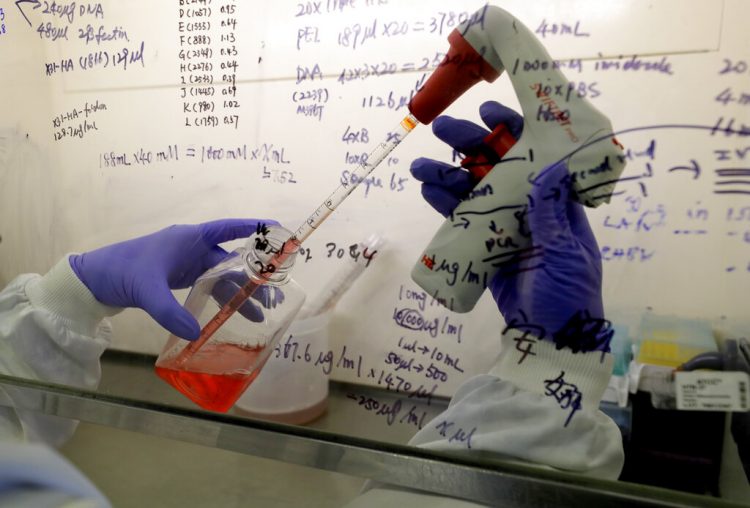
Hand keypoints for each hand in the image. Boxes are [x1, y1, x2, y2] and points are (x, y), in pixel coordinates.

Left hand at [69, 219, 278, 339]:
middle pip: (230, 260)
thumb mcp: (146, 290)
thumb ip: (169, 311)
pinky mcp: (180, 278)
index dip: (252, 228)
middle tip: (272, 296)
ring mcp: (187, 264)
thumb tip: (195, 333)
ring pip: (223, 277)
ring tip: (260, 315)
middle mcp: (192, 248)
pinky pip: (210, 287)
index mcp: (188, 238)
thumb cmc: (122, 271)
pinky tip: (234, 315)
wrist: (94, 279)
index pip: (227, 229)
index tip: (278, 230)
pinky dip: (223, 299)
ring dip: (240, 294)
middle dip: (252, 276)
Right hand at [411, 101, 609, 352]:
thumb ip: (552, 216)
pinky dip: (446, 206)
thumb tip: (549, 167)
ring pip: (476, 192)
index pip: (538, 156)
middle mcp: (531, 210)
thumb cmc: (569, 298)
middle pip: (500, 168)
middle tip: (443, 128)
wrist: (551, 342)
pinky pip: (464, 222)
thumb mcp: (566, 255)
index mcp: (558, 206)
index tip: (491, 111)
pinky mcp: (486, 249)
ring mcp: (507, 228)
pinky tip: (428, 190)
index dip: (516, 131)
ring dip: (449, 176)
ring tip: (420, 165)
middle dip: (472, 146)